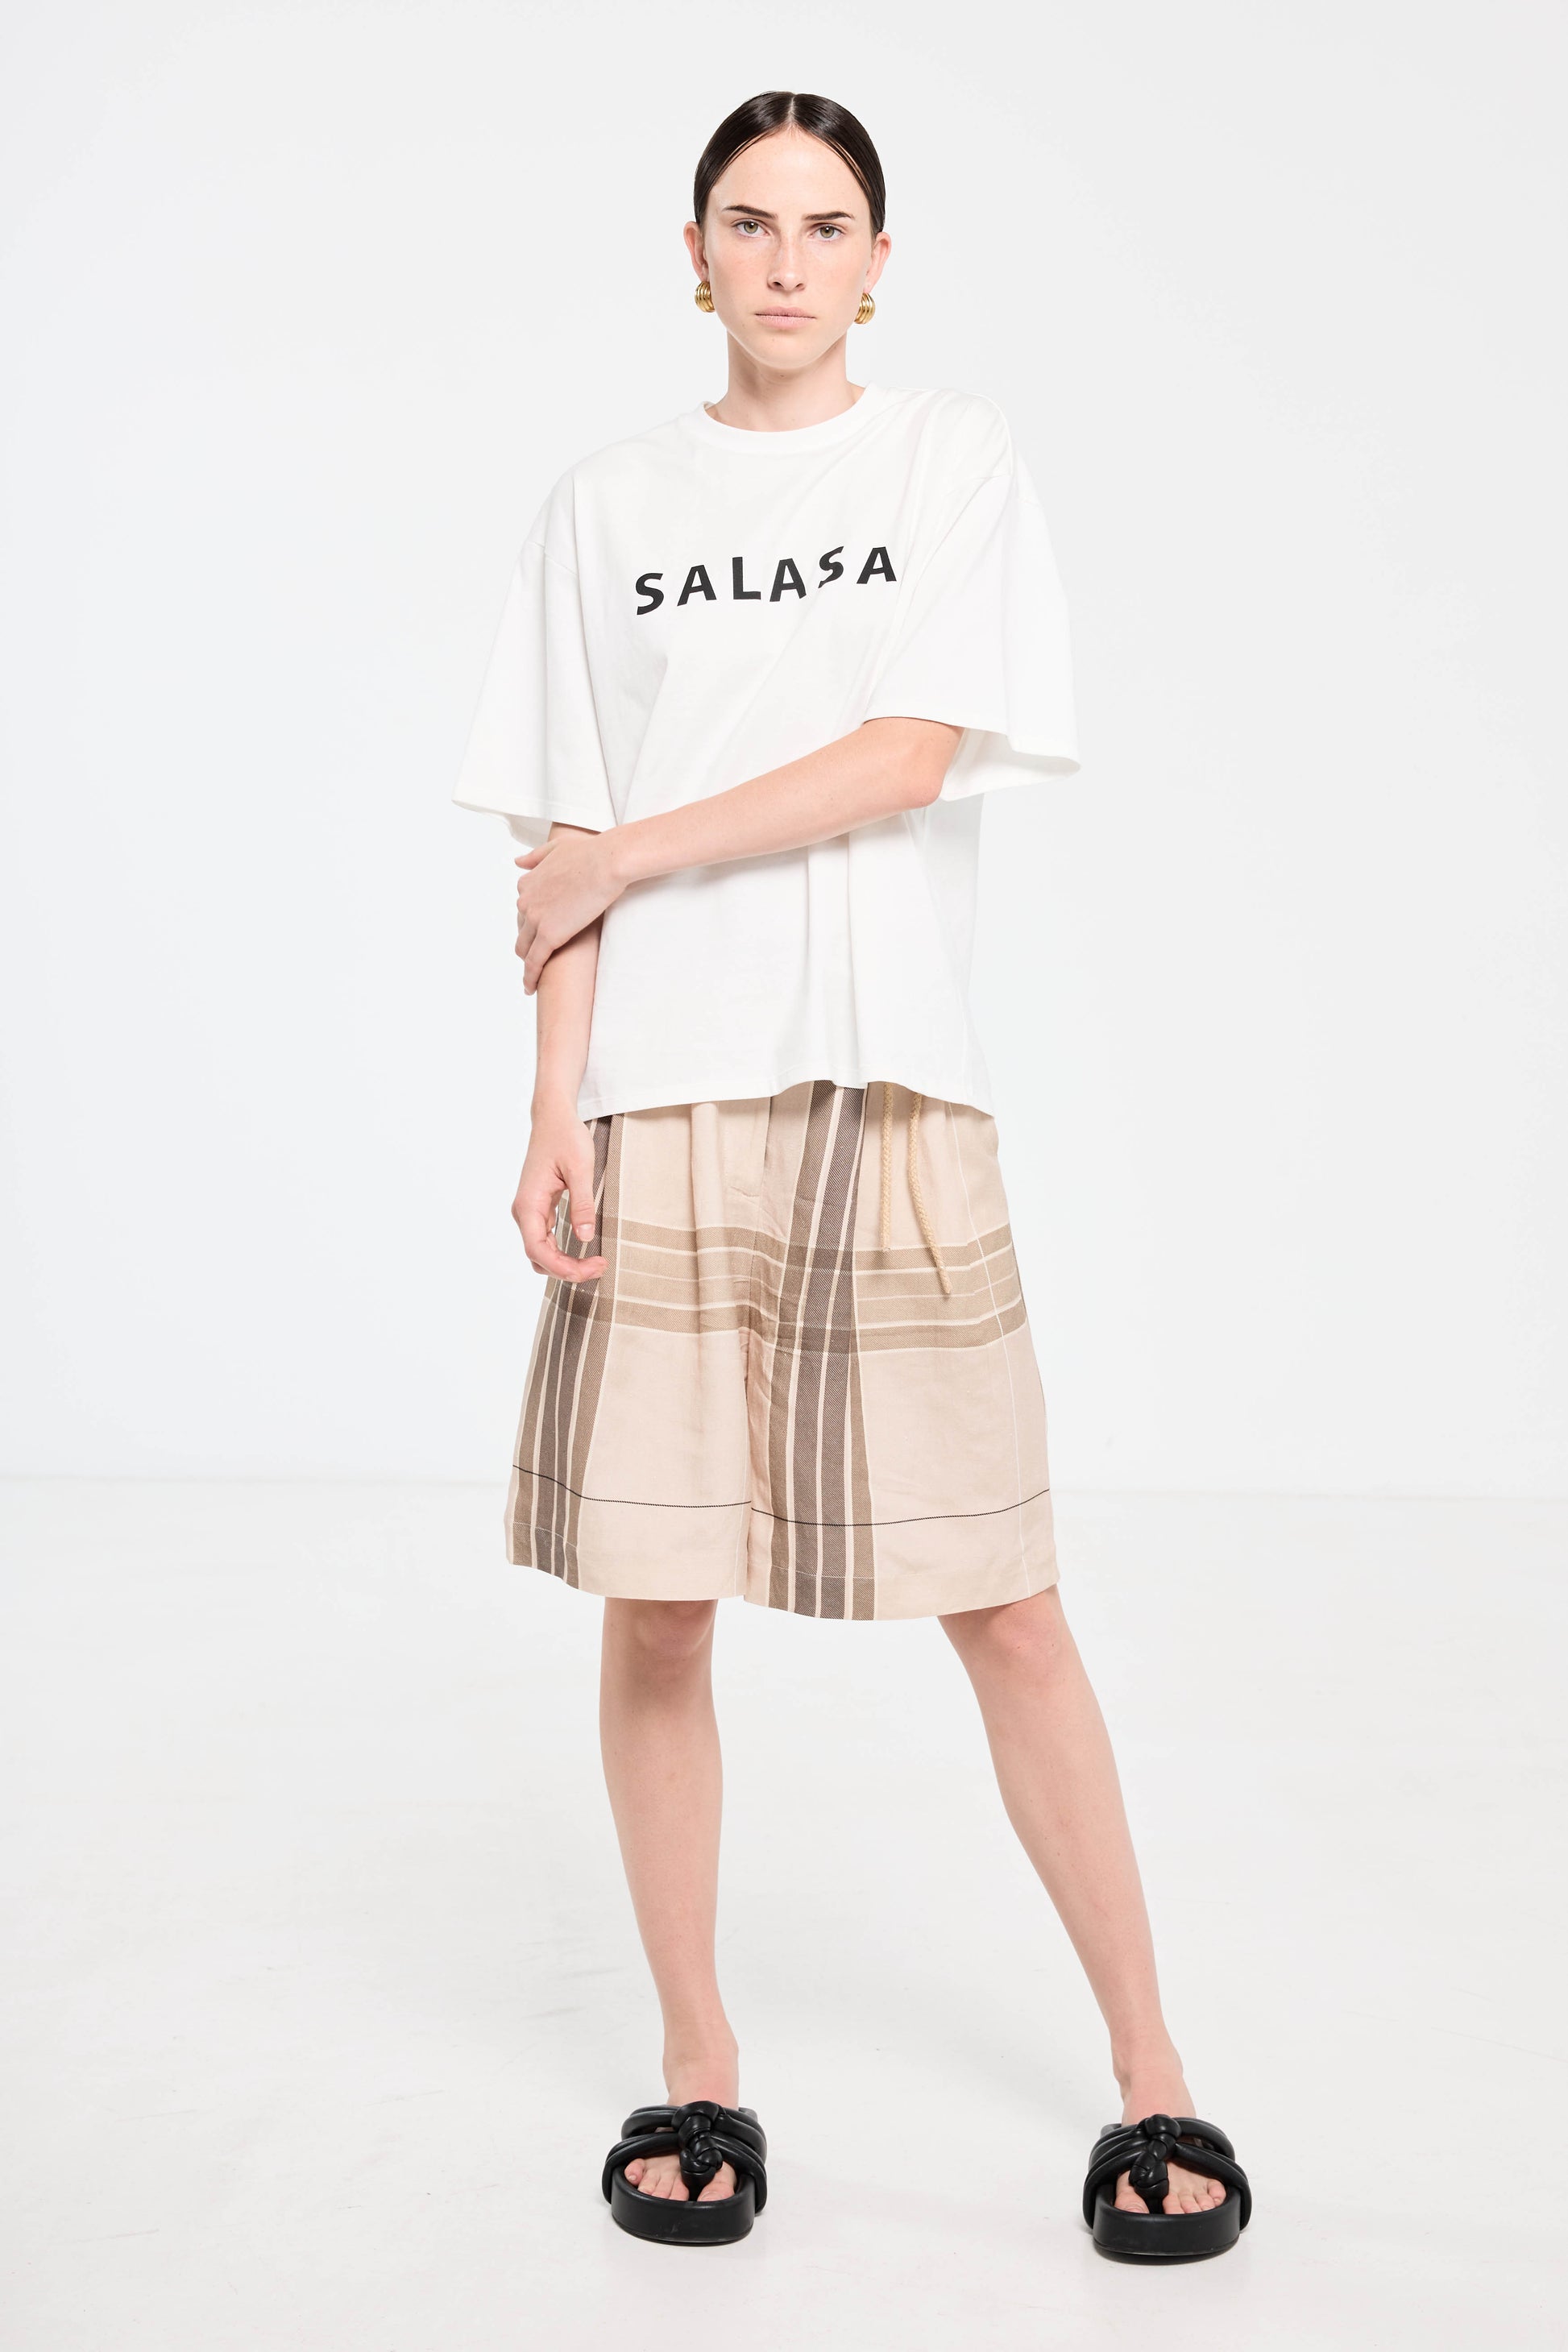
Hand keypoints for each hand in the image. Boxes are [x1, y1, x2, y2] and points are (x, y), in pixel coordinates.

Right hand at [512, 1104, 607, 1281]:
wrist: (553, 1119)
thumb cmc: (565, 1137)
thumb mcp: (581, 1168)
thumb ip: (582, 1203)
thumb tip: (585, 1237)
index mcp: (528, 1203)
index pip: (537, 1249)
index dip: (562, 1267)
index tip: (589, 1269)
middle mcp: (524, 1211)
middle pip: (538, 1256)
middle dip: (566, 1269)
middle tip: (600, 1267)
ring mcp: (529, 1211)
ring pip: (541, 1252)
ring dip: (564, 1263)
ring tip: (594, 1263)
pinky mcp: (539, 1208)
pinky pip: (545, 1240)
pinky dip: (562, 1252)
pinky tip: (583, 1253)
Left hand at [515, 831, 622, 992]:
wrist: (607, 862)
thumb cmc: (590, 852)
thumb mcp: (556, 848)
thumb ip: (535, 857)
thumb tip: (517, 863)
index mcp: (528, 882)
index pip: (524, 909)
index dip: (531, 922)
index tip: (540, 932)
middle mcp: (525, 900)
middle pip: (522, 930)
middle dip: (528, 943)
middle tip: (538, 957)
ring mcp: (535, 919)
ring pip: (524, 949)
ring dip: (527, 963)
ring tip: (532, 978)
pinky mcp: (548, 935)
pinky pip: (534, 962)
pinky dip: (530, 977)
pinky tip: (530, 988)